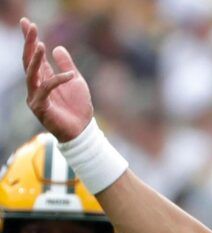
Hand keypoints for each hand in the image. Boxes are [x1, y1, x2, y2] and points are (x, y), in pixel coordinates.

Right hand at [21, 17, 92, 141]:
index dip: (30, 40)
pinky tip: (70, 75)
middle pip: (28, 61)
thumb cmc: (78, 107)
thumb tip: (58, 47)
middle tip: (30, 26)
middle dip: (28, 43)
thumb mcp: (76, 81)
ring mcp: (36, 96)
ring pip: (31, 74)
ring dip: (34, 59)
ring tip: (39, 44)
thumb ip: (67, 65)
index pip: (34, 56)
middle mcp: (37, 86)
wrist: (83, 130)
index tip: (28, 23)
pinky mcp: (40, 107)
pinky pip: (47, 89)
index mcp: (44, 79)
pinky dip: (58, 80)